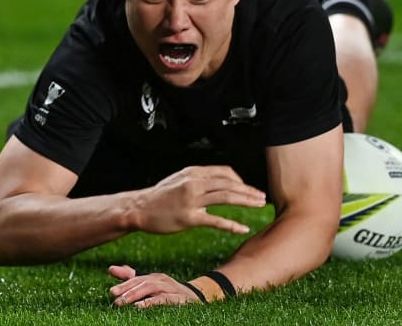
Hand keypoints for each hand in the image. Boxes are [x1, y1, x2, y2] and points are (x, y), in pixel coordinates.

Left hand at [108, 265, 200, 308]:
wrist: (196, 299)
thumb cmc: (169, 293)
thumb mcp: (151, 285)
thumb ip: (131, 277)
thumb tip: (110, 269)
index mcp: (154, 278)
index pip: (136, 279)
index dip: (123, 283)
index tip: (111, 291)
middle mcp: (161, 280)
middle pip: (142, 282)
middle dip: (126, 289)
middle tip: (113, 296)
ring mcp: (170, 288)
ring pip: (150, 288)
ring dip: (135, 295)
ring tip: (122, 302)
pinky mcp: (177, 298)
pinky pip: (163, 299)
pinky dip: (151, 302)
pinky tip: (140, 307)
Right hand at [133, 166, 266, 234]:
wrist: (139, 208)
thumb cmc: (160, 196)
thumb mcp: (179, 180)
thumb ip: (198, 180)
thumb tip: (217, 184)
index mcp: (193, 172)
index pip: (224, 172)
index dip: (240, 180)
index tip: (248, 189)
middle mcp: (194, 182)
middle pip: (229, 184)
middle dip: (248, 190)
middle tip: (262, 197)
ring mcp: (191, 200)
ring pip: (226, 198)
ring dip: (246, 201)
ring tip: (259, 206)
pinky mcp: (188, 217)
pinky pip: (215, 220)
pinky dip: (231, 224)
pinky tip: (243, 228)